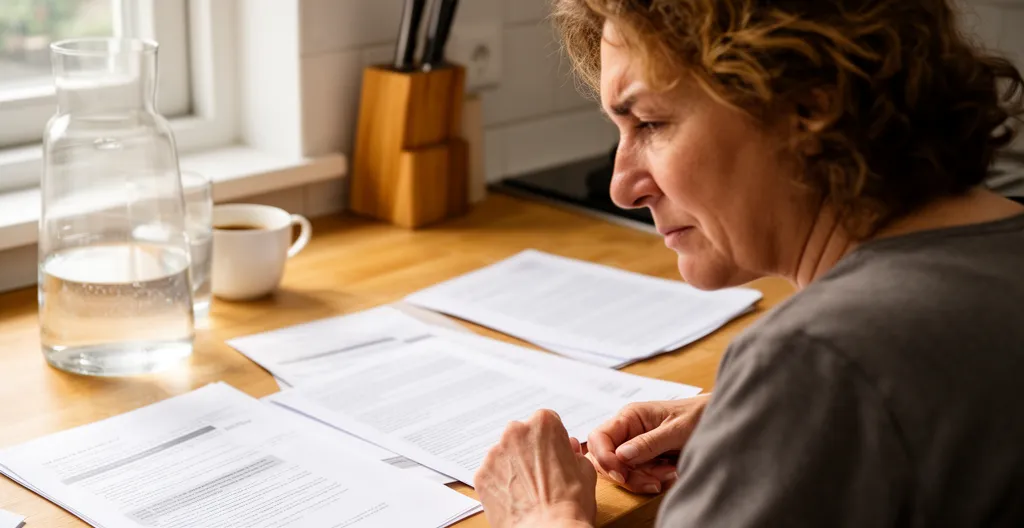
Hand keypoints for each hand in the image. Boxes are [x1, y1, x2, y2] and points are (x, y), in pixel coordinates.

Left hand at [475, 410, 597, 527]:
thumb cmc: (571, 503)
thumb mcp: (585, 470)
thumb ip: (575, 452)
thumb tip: (569, 447)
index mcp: (543, 423)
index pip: (546, 422)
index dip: (552, 440)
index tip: (554, 455)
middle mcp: (515, 431)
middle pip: (521, 434)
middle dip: (529, 450)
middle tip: (541, 474)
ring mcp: (494, 453)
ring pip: (504, 454)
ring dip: (513, 466)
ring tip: (528, 490)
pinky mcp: (481, 475)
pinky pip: (491, 474)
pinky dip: (500, 483)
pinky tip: (515, 498)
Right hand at [586, 394, 709, 493]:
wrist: (716, 420)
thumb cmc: (697, 416)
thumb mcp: (676, 430)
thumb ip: (648, 443)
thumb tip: (620, 455)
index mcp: (629, 416)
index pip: (598, 438)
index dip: (604, 458)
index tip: (622, 474)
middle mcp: (627, 431)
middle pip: (605, 459)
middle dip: (627, 474)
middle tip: (653, 480)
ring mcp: (633, 445)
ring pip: (620, 471)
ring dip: (642, 478)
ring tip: (668, 472)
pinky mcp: (643, 458)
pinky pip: (636, 475)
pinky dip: (650, 480)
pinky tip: (669, 473)